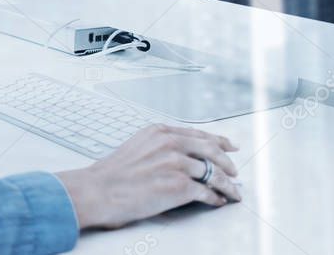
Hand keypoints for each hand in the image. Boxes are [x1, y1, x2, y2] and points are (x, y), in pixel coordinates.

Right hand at [55, 124, 240, 229]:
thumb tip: (183, 155)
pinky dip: (215, 199)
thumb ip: (161, 146)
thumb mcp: (138, 146)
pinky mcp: (179, 187)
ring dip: (227, 185)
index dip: (218, 141)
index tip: (229, 146)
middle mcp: (171, 144)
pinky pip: (206, 192)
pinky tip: (218, 201)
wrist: (98, 190)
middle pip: (211, 150)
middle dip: (227, 162)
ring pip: (213, 173)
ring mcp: (176, 164)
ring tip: (232, 191)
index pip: (198, 134)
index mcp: (161, 132)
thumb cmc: (113, 173)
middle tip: (235, 171)